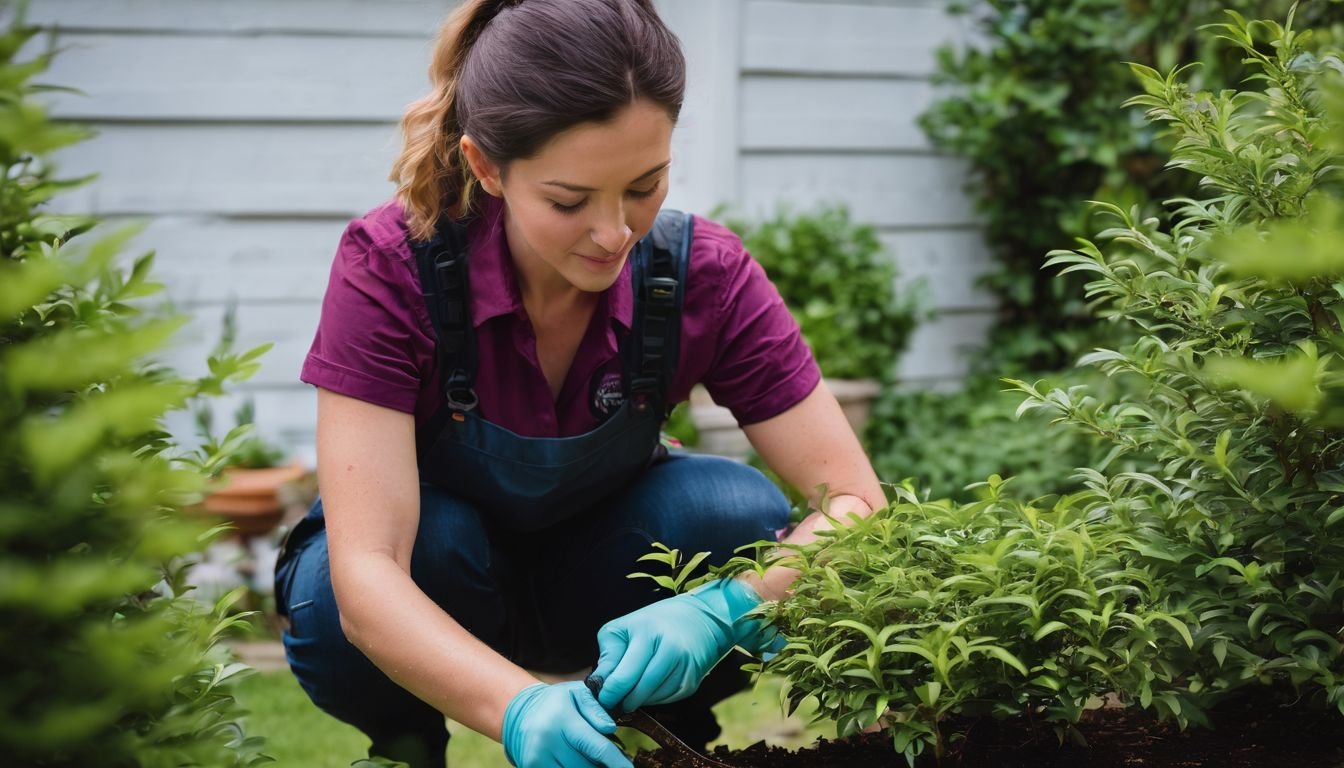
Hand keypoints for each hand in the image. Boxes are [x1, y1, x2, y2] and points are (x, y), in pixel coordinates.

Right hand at [501, 681, 632, 767]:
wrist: (520, 712)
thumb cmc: (556, 702)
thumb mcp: (577, 693)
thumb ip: (596, 709)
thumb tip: (610, 728)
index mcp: (562, 720)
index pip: (597, 748)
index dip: (617, 763)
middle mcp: (547, 742)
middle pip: (588, 767)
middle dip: (602, 765)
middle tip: (608, 758)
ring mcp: (537, 759)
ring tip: (589, 757)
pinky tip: (576, 760)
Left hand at [592, 578, 771, 711]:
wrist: (697, 619)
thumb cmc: (652, 623)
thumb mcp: (623, 628)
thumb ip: (608, 656)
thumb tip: (598, 686)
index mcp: (648, 634)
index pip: (623, 678)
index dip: (608, 694)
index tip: (601, 699)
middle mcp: (670, 651)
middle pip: (638, 692)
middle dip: (621, 701)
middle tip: (612, 701)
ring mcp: (683, 669)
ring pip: (652, 699)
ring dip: (637, 701)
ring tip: (629, 692)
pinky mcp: (691, 683)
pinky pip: (665, 700)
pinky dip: (653, 699)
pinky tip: (647, 689)